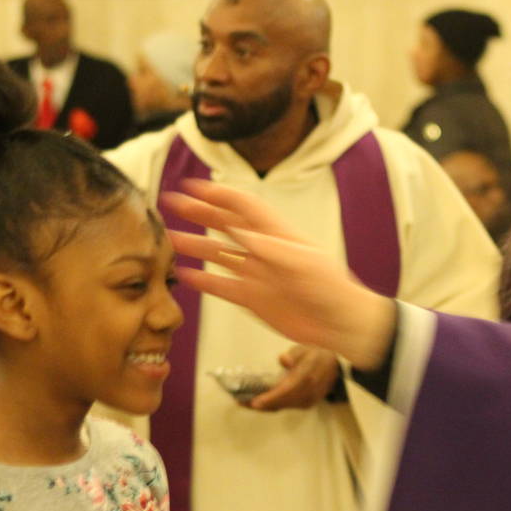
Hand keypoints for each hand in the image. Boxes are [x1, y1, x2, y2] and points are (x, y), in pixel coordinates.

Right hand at [162, 179, 395, 369]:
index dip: (219, 194)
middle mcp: (262, 250)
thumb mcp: (304, 263)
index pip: (243, 206)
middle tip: (172, 203)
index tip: (192, 186)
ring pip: (219, 254)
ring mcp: (256, 274)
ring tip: (170, 238)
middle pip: (225, 225)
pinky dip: (203, 281)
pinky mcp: (253, 299)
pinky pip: (222, 287)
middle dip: (199, 212)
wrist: (340, 324)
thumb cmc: (331, 288)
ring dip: (195, 244)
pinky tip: (184, 275)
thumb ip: (271, 248)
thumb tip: (240, 232)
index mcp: (277, 235)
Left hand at [248, 345, 340, 410]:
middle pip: (284, 402)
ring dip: (267, 407)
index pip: (287, 390)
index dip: (271, 398)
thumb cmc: (315, 352)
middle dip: (263, 405)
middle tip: (244, 403)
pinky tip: (263, 403)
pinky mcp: (310, 403)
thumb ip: (294, 353)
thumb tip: (284, 360)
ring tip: (248, 403)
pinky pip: (290, 407)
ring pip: (286, 406)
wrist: (335, 362)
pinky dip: (276, 406)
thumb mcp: (305, 346)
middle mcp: (311, 389)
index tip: (255, 402)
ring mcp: (312, 398)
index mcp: (308, 374)